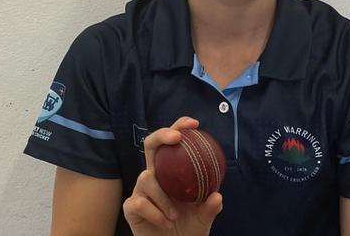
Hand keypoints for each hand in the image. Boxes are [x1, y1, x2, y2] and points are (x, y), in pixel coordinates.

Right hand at [123, 116, 222, 235]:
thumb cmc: (187, 229)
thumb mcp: (203, 217)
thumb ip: (210, 207)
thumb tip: (217, 196)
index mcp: (171, 172)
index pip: (172, 143)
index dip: (179, 127)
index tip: (194, 124)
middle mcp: (154, 176)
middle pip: (150, 145)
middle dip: (161, 135)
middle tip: (176, 138)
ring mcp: (141, 190)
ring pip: (146, 177)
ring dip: (163, 196)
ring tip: (175, 215)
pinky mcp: (131, 206)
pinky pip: (139, 202)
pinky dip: (155, 213)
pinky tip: (166, 222)